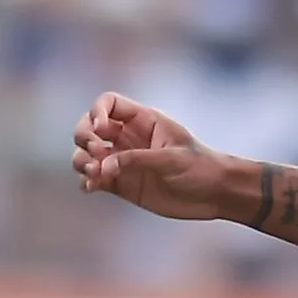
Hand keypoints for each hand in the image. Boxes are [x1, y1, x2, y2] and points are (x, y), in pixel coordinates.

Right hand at [72, 93, 240, 221]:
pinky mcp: (122, 183)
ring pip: (86, 154)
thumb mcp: (174, 159)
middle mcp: (128, 138)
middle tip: (96, 153)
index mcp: (143, 121)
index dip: (97, 111)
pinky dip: (87, 182)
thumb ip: (139, 159)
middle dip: (83, 136)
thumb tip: (104, 165)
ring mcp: (123, 160)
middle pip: (89, 126)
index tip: (100, 129)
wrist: (216, 194)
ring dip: (81, 161)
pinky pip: (94, 179)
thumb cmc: (202, 169)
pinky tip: (90, 187)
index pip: (108, 103)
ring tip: (94, 173)